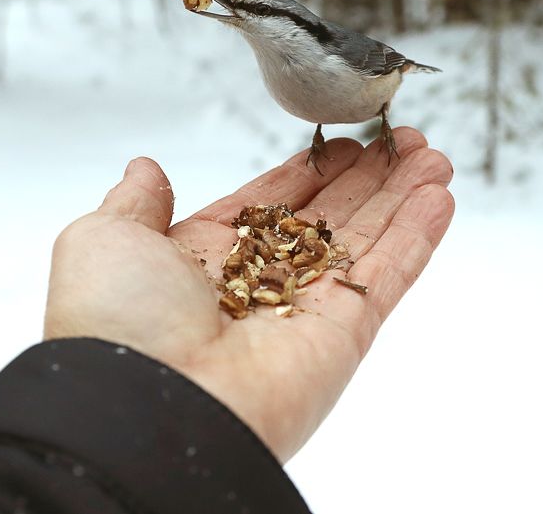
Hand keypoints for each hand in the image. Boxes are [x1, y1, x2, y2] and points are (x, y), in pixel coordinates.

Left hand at [45, 128, 453, 461]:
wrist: (149, 404)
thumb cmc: (116, 323)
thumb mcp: (103, 240)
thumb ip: (134, 203)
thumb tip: (145, 169)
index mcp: (205, 259)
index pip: (271, 202)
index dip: (309, 171)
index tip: (341, 142)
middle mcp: (260, 283)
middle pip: (329, 217)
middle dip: (368, 177)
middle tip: (402, 139)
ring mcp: (306, 309)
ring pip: (367, 240)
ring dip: (403, 196)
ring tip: (432, 156)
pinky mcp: (344, 334)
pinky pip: (388, 275)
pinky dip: (418, 235)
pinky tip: (439, 196)